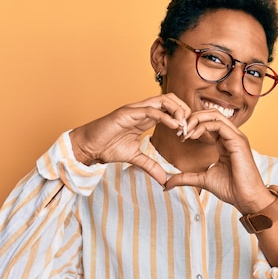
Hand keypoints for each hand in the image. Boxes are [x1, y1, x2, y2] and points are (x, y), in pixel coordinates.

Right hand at [69, 93, 189, 184]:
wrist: (88, 147)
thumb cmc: (107, 148)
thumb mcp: (135, 158)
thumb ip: (151, 166)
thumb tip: (164, 179)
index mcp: (145, 117)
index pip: (169, 108)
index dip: (182, 117)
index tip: (188, 133)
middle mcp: (142, 109)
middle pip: (170, 99)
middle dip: (184, 110)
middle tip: (189, 128)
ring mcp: (134, 109)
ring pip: (163, 100)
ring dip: (177, 111)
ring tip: (184, 127)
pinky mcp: (127, 112)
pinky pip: (151, 110)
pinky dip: (166, 117)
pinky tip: (175, 127)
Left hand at [164, 109, 274, 213]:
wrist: (246, 198)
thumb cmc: (231, 189)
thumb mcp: (202, 179)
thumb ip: (186, 177)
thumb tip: (167, 183)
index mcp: (225, 142)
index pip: (208, 122)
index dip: (192, 125)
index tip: (179, 136)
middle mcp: (231, 136)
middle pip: (211, 114)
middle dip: (192, 118)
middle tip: (179, 130)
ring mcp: (236, 136)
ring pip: (215, 115)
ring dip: (196, 119)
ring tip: (184, 131)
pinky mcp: (238, 140)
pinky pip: (219, 124)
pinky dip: (203, 126)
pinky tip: (192, 135)